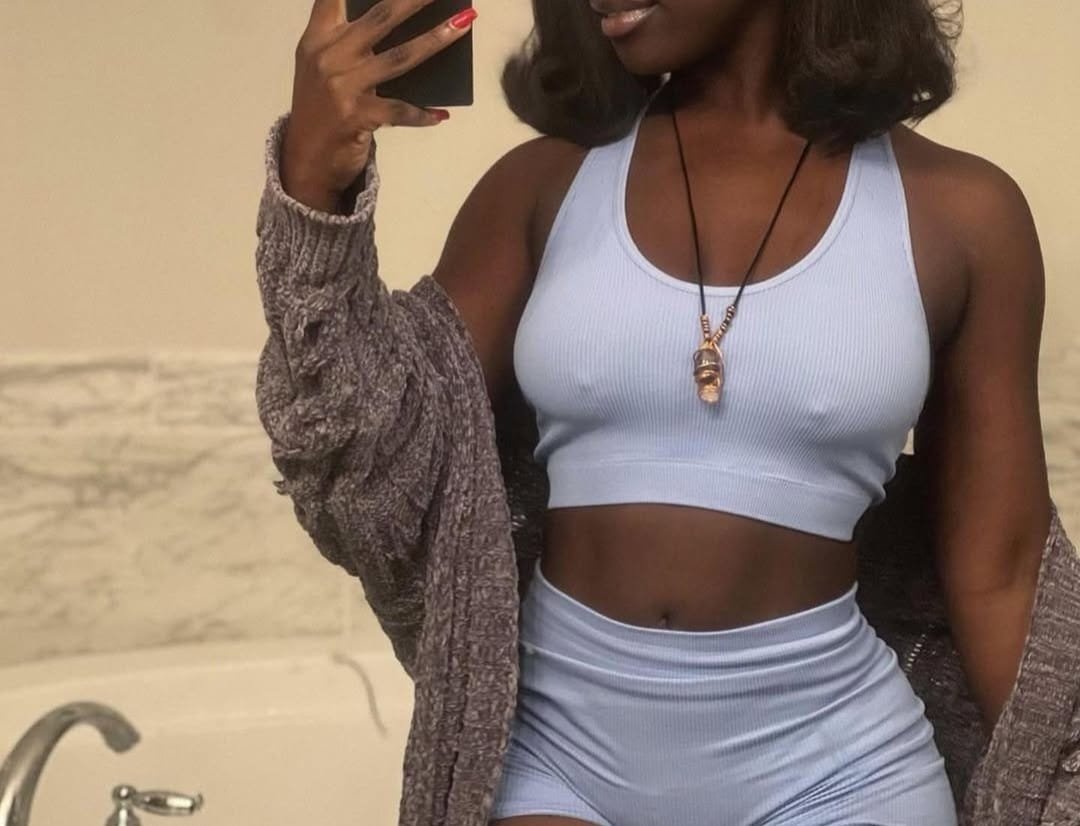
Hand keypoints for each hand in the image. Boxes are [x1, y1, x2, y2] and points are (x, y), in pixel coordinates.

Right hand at [282, 0, 476, 209]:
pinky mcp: (356, 116)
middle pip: (380, 17)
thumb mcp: (323, 69)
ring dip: (436, 39)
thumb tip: (400, 26)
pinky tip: (440, 115)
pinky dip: (423, 114)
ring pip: (400, 57)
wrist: (304, 161)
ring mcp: (342, 86)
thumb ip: (347, 43)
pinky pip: (400, 111)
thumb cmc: (321, 111)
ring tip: (462, 25)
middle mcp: (328, 56)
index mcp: (318, 39)